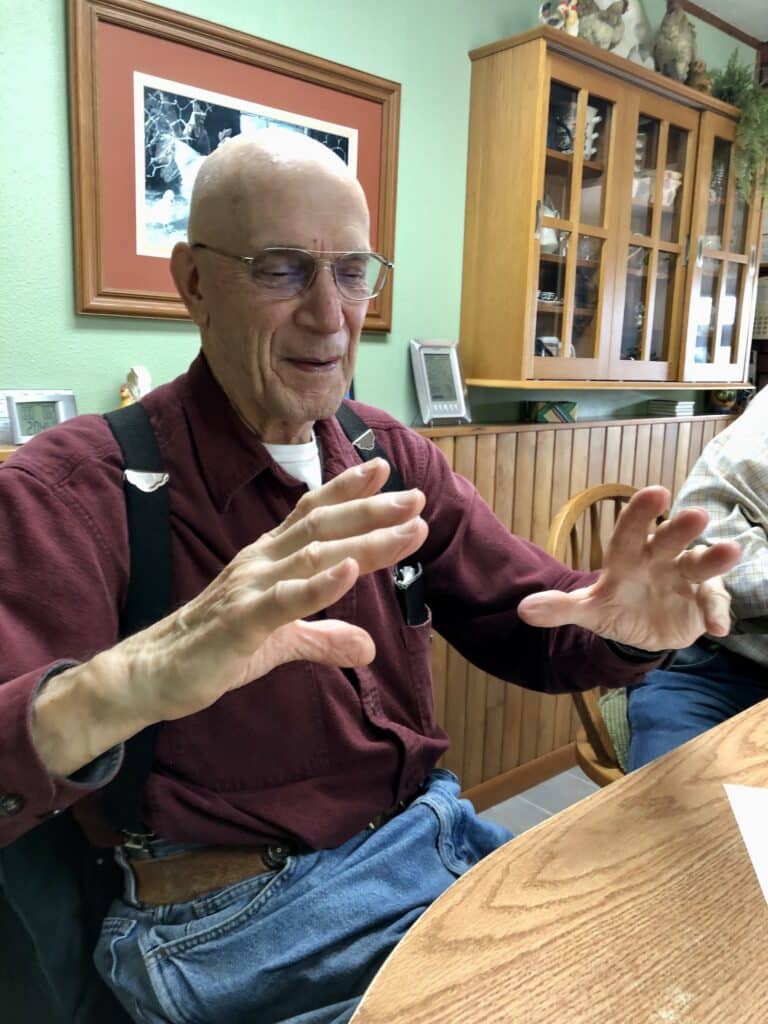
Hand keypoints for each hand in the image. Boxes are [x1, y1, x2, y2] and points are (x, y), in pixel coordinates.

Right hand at [117, 457, 426, 721]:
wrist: (156, 672)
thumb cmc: (216, 648)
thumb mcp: (282, 641)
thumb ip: (324, 637)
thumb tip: (368, 647)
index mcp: (270, 558)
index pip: (312, 514)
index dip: (348, 490)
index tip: (384, 470)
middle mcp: (263, 561)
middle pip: (324, 527)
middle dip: (373, 510)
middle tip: (416, 497)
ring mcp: (251, 587)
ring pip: (315, 555)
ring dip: (365, 539)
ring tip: (407, 527)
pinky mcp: (242, 621)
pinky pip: (285, 599)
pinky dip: (320, 583)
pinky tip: (351, 570)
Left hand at [516, 486, 739, 650]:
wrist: (640, 628)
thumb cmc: (616, 605)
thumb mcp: (588, 610)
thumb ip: (560, 608)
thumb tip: (523, 610)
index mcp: (629, 556)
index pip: (631, 530)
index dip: (641, 512)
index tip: (656, 492)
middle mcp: (661, 559)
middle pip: (671, 539)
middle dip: (683, 528)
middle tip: (698, 516)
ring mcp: (685, 578)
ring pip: (701, 564)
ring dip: (715, 559)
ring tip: (730, 550)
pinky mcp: (703, 602)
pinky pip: (713, 604)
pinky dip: (717, 614)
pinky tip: (718, 628)